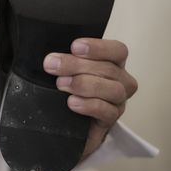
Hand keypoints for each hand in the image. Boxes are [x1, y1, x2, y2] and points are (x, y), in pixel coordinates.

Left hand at [43, 38, 137, 158]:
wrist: (59, 124)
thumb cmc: (62, 92)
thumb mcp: (61, 71)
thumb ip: (62, 60)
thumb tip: (52, 56)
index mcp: (111, 63)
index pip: (117, 50)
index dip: (98, 47)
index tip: (74, 47)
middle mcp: (119, 81)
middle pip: (109, 69)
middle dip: (77, 65)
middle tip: (53, 65)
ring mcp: (116, 102)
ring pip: (114, 90)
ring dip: (85, 84)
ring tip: (61, 85)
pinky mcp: (109, 121)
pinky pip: (107, 112)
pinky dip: (89, 105)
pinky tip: (72, 103)